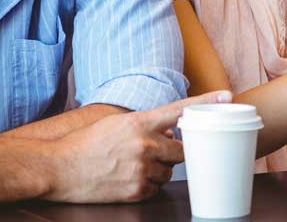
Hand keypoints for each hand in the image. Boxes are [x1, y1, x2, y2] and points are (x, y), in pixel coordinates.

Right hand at [46, 91, 231, 202]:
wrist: (58, 169)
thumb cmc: (84, 144)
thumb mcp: (115, 125)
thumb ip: (145, 127)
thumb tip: (170, 134)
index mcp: (138, 123)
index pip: (179, 110)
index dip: (205, 103)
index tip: (228, 97)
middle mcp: (144, 144)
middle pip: (180, 151)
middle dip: (171, 153)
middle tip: (151, 154)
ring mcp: (141, 169)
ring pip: (168, 172)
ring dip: (158, 170)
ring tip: (130, 167)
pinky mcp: (137, 191)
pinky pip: (155, 188)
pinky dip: (146, 185)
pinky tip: (125, 180)